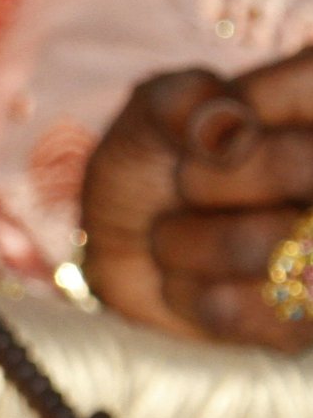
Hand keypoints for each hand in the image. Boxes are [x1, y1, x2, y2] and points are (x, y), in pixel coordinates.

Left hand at [81, 50, 312, 350]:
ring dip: (185, 239)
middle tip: (184, 183)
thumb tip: (222, 121)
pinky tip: (184, 279)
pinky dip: (183, 291)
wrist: (124, 240)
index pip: (310, 88)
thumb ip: (184, 98)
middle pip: (304, 167)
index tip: (203, 126)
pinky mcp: (296, 329)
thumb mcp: (158, 108)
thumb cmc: (159, 157)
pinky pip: (231, 308)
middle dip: (211, 177)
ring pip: (269, 246)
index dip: (240, 107)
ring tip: (174, 233)